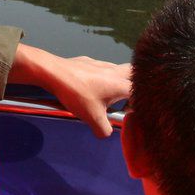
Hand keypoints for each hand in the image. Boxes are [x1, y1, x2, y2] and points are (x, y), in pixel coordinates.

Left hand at [11, 44, 131, 136]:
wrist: (53, 73)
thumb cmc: (76, 94)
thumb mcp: (92, 118)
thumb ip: (104, 130)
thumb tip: (105, 133)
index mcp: (120, 84)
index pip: (141, 91)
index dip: (140, 102)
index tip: (131, 111)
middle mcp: (114, 71)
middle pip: (134, 73)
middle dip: (135, 84)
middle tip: (127, 98)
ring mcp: (101, 64)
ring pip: (118, 69)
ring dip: (118, 81)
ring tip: (108, 95)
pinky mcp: (87, 61)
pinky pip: (101, 68)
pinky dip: (102, 77)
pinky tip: (90, 87)